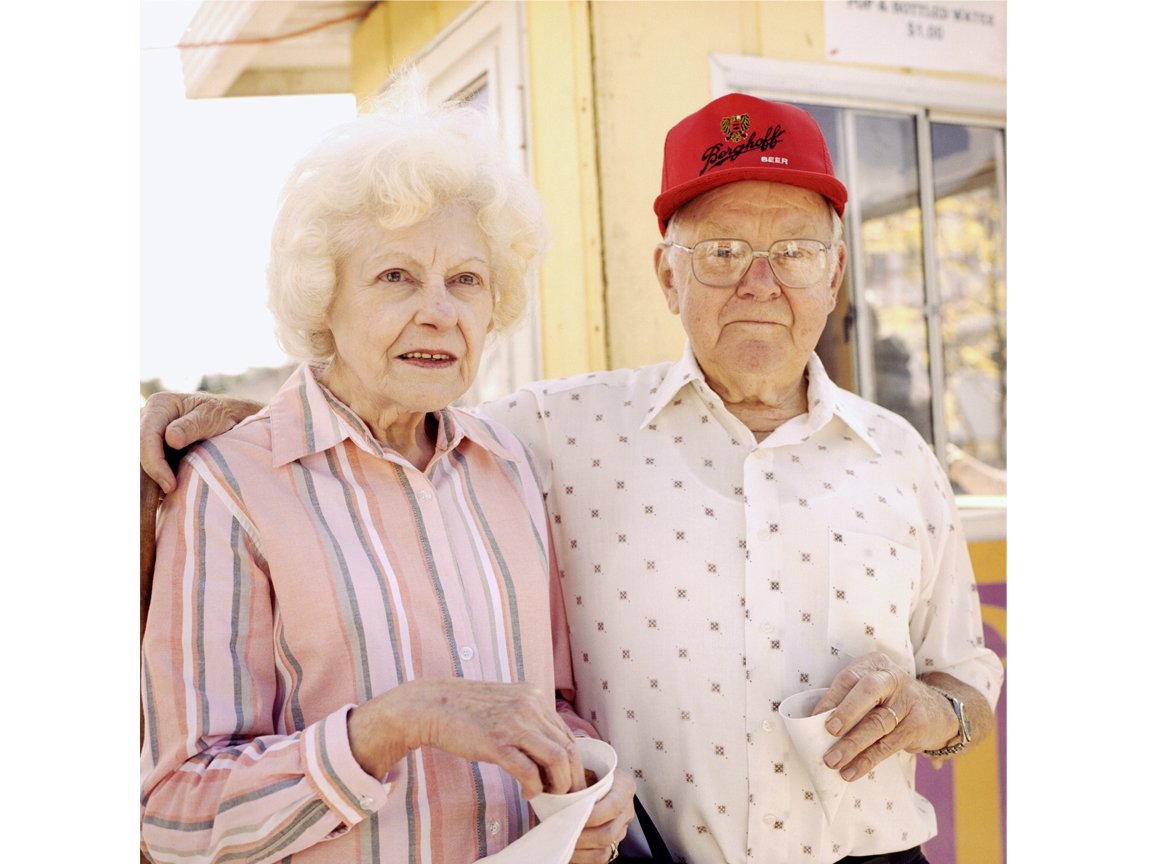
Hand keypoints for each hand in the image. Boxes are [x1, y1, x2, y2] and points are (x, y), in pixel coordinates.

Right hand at [140, 391, 262, 492]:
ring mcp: (144, 434)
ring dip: (148, 482)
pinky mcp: (148, 449)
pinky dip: (152, 483)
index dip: (154, 464)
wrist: (224, 418)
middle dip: (147, 476)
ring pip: (135, 463)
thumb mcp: (211, 417)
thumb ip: (192, 426)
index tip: (170, 486)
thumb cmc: (219, 415)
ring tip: (168, 496)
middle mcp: (145, 418)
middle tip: (168, 494)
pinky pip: (142, 469)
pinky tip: (168, 493)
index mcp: (158, 406)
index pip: (145, 438)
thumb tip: (171, 438)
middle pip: (135, 452)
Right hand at [348, 679, 585, 798]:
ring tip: (549, 795)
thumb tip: (549, 752)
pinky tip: (527, 794)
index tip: (567, 779)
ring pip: (557, 759)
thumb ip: (528, 721)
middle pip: (569, 747)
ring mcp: (514, 723)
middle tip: (567, 795)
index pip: (568, 733)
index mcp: (534, 696)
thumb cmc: (466, 710)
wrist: (431, 705)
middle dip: (572, 777)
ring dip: (559, 784)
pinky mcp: (496, 742)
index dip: (573, 761)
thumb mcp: (505, 706)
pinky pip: (528, 771)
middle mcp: (530, 706)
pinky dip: (534, 788)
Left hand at [570, 770, 635, 863]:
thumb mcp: (582, 768)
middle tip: (561, 832)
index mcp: (624, 787)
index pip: (613, 806)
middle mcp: (626, 810)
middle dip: (582, 836)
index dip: (592, 815)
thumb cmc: (582, 771)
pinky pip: (600, 858)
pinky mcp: (613, 842)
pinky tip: (568, 850)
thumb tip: (564, 795)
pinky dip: (582, 857)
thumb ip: (577, 779)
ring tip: (561, 842)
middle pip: (608, 833)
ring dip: (580, 850)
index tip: (571, 815)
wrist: (587, 778)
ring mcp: (621, 828)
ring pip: (604, 849)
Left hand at [811, 652, 956, 780]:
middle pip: (867, 692)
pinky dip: (867, 760)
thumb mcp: (874, 690)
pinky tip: (851, 771)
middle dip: (846, 712)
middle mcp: (893, 678)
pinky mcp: (917, 725)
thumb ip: (849, 699)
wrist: (939, 712)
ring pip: (877, 723)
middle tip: (828, 731)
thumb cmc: (891, 701)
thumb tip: (814, 722)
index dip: (831, 698)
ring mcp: (908, 700)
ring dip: (852, 745)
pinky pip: (888, 745)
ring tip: (832, 761)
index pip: (850, 678)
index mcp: (876, 664)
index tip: (814, 717)